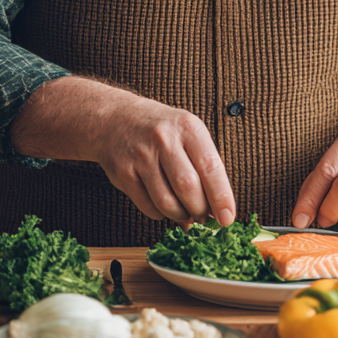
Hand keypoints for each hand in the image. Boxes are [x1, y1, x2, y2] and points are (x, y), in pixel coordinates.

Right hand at [11, 77, 235, 225]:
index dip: (223, 201)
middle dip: (198, 211)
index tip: (228, 221)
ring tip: (181, 209)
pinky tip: (160, 202)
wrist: (109, 116)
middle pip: (190, 193)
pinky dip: (158, 212)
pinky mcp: (121, 172)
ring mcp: (140, 156)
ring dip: (178, 215)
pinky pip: (147, 206)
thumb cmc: (159, 128)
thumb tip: (219, 211)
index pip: (212, 169)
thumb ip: (204, 166)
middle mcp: (164, 139)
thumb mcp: (186, 133)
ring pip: (168, 205)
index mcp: (187, 127)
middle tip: (202, 216)